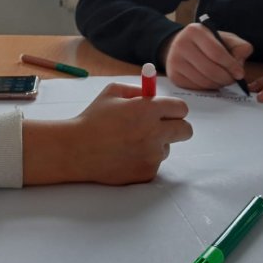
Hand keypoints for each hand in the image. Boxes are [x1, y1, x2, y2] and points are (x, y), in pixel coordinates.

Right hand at [23, 83, 191, 185]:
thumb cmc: (93, 119)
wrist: (76, 149)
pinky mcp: (147, 172)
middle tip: (163, 127)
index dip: (175, 109)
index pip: (181, 109)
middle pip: (186, 130)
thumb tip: (153, 95)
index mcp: (147, 110)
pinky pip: (154, 163)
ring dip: (156, 144)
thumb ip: (137, 90)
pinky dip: (144, 159)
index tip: (169, 111)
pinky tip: (125, 155)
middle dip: (178, 126)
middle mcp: (154, 133)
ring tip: (130, 142)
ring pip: (167, 147)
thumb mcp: (112, 92)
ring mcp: (152, 155)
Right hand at [160, 23, 252, 89]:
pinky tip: (211, 81)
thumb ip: (238, 46)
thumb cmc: (208, 43)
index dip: (231, 65)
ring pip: (203, 80)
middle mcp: (181, 44)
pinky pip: (195, 87)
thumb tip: (241, 59)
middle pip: (209, 69)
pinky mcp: (173, 75)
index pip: (216, 52)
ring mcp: (175, 61)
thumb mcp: (224, 38)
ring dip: (218, 84)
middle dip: (226, 78)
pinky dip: (207, 87)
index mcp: (195, 31)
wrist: (182, 46)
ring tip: (222, 79)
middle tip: (232, 79)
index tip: (240, 73)